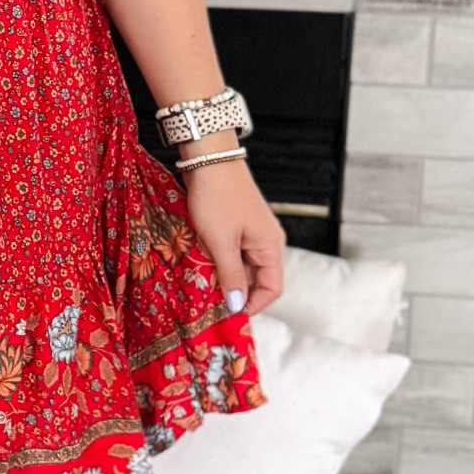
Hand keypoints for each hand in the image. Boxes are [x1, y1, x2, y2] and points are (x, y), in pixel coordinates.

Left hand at [181, 158, 285, 317]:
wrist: (208, 158)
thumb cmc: (217, 196)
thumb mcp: (220, 242)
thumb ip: (230, 276)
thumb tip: (237, 305)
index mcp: (270, 246)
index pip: (272, 288)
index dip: (253, 305)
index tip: (229, 315)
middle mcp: (267, 241)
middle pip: (256, 279)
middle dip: (234, 291)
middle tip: (209, 300)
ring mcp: (252, 232)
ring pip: (242, 266)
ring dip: (224, 275)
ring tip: (202, 280)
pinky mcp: (238, 225)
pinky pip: (233, 252)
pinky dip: (219, 260)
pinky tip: (201, 261)